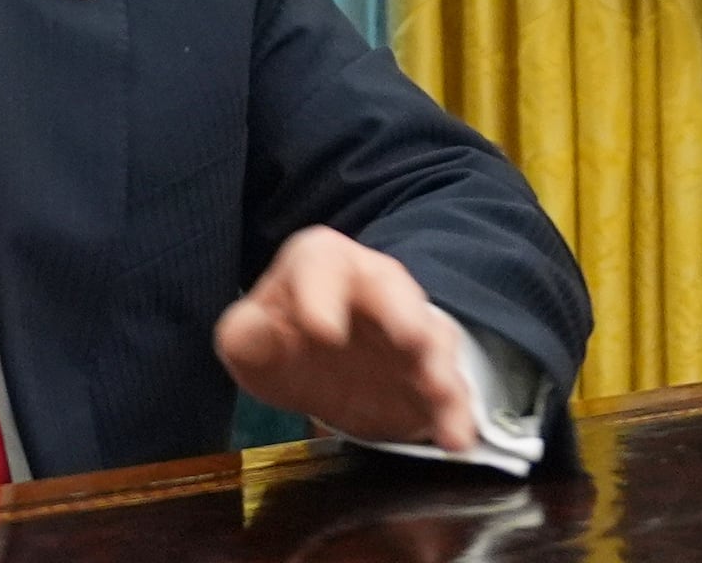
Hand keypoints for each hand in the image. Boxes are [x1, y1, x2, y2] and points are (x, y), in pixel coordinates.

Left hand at [214, 227, 478, 453]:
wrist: (322, 371)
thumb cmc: (282, 340)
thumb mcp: (249, 339)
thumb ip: (245, 334)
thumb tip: (252, 331)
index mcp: (321, 262)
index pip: (321, 262)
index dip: (321, 294)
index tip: (320, 332)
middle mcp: (376, 284)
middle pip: (395, 290)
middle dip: (404, 314)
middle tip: (410, 339)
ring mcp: (412, 327)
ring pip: (434, 339)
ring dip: (439, 367)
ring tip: (439, 391)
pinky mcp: (433, 374)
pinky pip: (453, 391)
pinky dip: (456, 415)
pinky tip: (455, 438)